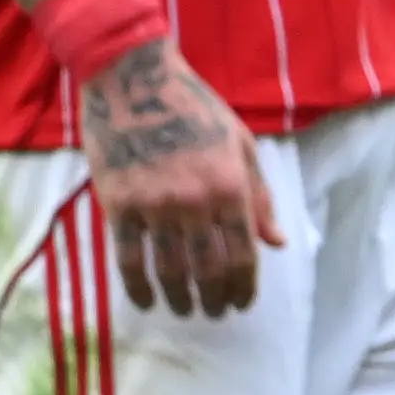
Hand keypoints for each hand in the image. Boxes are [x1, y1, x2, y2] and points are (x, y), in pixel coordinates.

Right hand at [80, 38, 281, 315]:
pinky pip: (128, 259)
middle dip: (215, 299)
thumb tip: (276, 243)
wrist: (134, 81)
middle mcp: (196, 201)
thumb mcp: (241, 145)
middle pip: (208, 269)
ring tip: (186, 311)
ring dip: (180, 299)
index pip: (243, 252)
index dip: (245, 286)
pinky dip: (138, 287)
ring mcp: (155, 205)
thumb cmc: (195, 109)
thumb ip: (259, 197)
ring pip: (169, 270)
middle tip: (215, 313)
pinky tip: (146, 301)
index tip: (242, 303)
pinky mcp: (118, 205)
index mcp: (231, 185)